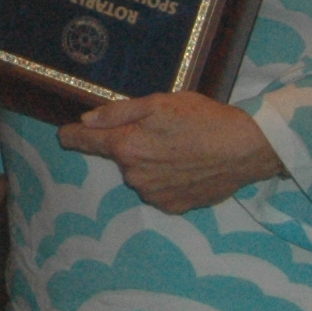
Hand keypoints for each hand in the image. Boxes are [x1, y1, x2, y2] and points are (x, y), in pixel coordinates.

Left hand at [57, 92, 284, 213]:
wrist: (246, 149)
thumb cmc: (203, 119)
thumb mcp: (158, 103)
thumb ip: (118, 112)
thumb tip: (87, 120)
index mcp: (126, 146)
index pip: (84, 142)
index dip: (73, 136)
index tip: (66, 134)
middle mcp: (134, 175)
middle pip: (118, 157)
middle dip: (130, 145)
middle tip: (160, 131)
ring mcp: (154, 194)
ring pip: (139, 174)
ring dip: (150, 163)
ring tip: (179, 149)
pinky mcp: (174, 207)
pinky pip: (158, 190)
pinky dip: (167, 179)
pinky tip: (187, 167)